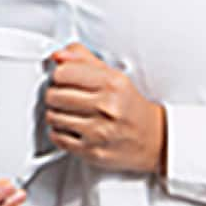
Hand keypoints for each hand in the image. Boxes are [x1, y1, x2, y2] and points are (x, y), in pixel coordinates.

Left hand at [43, 44, 164, 174]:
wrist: (153, 138)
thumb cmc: (130, 106)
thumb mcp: (114, 76)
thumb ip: (84, 60)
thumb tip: (58, 55)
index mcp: (112, 83)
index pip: (63, 72)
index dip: (58, 74)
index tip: (62, 78)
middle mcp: (106, 107)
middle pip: (54, 95)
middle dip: (54, 94)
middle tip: (62, 95)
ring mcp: (98, 131)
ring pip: (52, 116)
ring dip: (55, 113)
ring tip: (67, 112)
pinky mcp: (91, 151)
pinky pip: (57, 137)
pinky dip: (59, 132)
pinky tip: (70, 127)